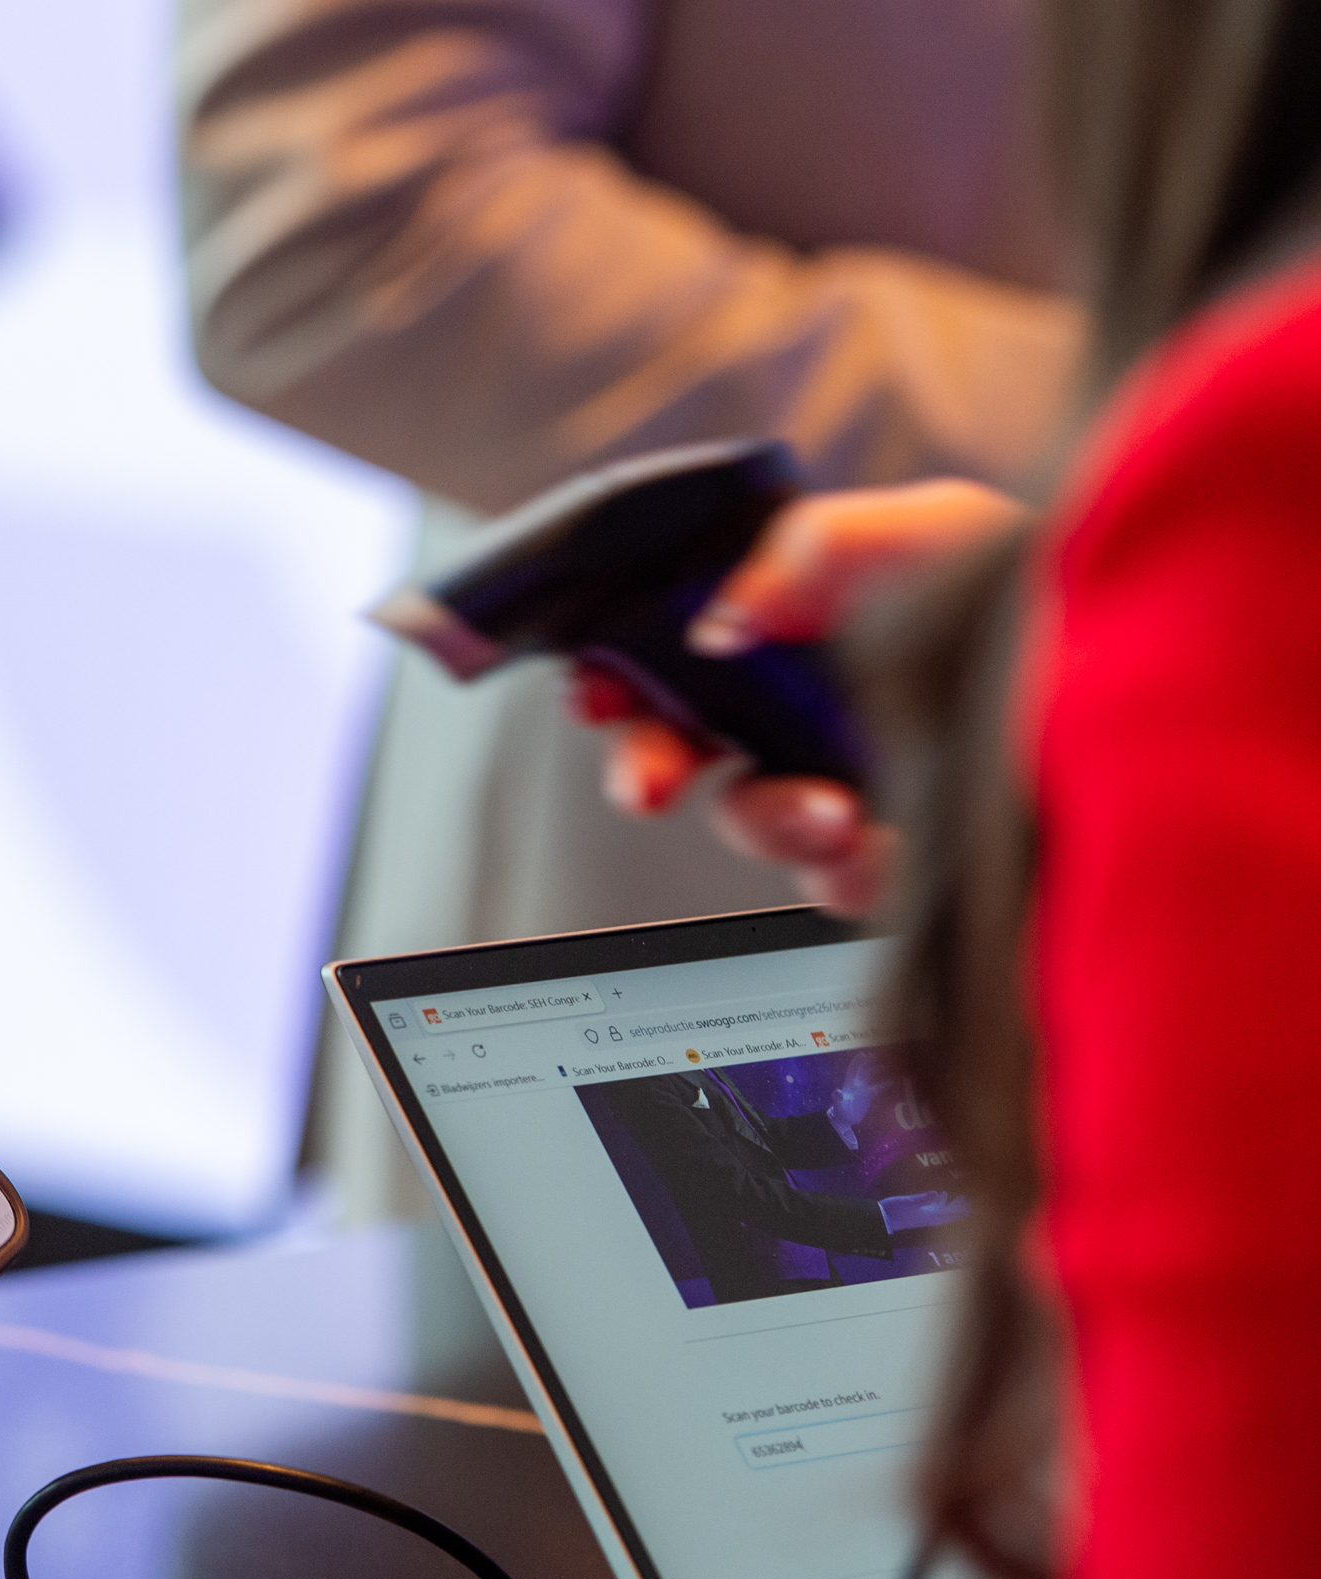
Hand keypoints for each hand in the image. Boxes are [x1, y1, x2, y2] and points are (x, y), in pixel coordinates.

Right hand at [573, 478, 1027, 916]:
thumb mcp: (926, 529)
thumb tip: (723, 617)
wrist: (1144, 678)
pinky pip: (835, 886)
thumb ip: (811, 550)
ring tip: (828, 814)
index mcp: (794, 624)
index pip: (667, 654)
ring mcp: (846, 782)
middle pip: (681, 748)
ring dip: (769, 822)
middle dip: (649, 768)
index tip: (598, 696)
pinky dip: (850, 874)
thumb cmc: (1041, 586)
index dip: (616, 677)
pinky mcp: (894, 853)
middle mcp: (806, 707)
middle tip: (654, 782)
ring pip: (753, 823)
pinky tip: (885, 847)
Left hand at [821, 1051, 886, 1148]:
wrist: (846, 1120)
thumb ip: (838, 1098)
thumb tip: (837, 1092)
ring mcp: (864, 1089)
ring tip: (889, 1066)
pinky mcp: (870, 1095)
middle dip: (871, 1062)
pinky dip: (885, 1084)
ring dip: (879, 1071)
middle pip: (864, 1069)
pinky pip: (878, 1087)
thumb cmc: (840, 1111)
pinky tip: (893, 1081)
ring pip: (872, 1076)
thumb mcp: (838, 1105)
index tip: (864, 1054)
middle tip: (880, 1056)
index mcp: (849, 1083)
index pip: (853, 1069)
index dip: (857, 1061)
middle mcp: (857, 1083)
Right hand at [877, 1189, 972, 1234]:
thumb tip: (937, 1193)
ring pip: (945, 1211)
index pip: (953, 1214)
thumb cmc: (895, 1210)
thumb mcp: (909, 1202)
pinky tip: (941, 1194)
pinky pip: (936, 1208)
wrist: (882, 1219)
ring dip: (954, 1205)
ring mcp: (925, 1216)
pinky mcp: (919, 1213)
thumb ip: (923, 1199)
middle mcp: (931, 1217)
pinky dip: (942, 1202)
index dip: (965, 1210)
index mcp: (931, 1216)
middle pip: (952, 1213)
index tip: (977, 1207)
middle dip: (963, 1208)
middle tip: (973, 1200)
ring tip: (962, 1197)